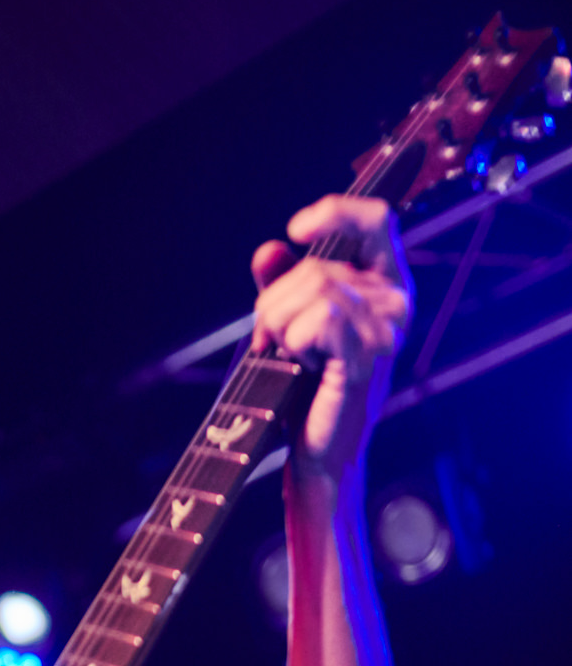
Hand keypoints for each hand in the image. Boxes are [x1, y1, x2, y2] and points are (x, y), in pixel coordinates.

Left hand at [251, 194, 410, 481]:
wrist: (316, 454)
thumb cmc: (305, 391)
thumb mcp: (289, 326)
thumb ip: (282, 283)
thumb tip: (270, 248)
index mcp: (384, 285)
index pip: (375, 219)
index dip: (335, 211)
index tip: (296, 229)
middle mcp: (395, 302)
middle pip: (321, 266)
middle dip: (276, 302)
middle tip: (269, 340)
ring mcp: (386, 330)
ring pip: (318, 289)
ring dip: (280, 324)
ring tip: (288, 356)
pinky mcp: (368, 357)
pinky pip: (322, 319)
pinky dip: (295, 340)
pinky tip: (302, 365)